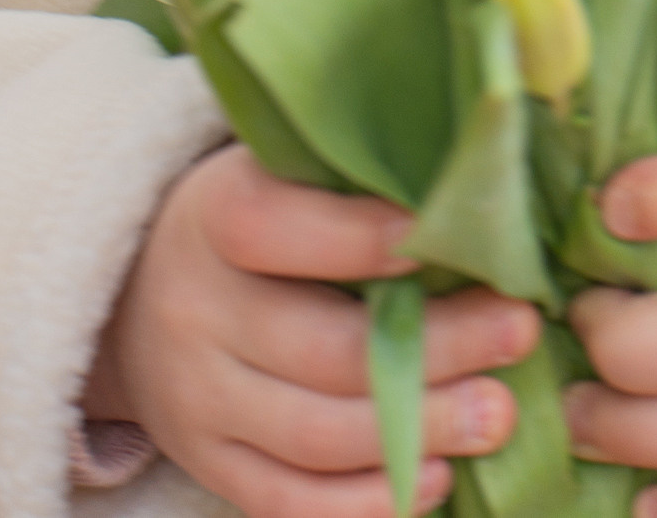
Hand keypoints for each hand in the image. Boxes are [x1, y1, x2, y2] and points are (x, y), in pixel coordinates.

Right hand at [89, 144, 539, 517]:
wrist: (137, 298)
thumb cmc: (249, 221)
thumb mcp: (272, 172)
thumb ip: (348, 174)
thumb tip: (468, 177)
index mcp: (212, 218)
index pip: (273, 229)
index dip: (357, 236)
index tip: (440, 235)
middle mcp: (197, 313)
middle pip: (322, 348)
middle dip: (435, 346)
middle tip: (519, 329)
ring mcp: (200, 401)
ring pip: (317, 435)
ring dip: (420, 431)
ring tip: (497, 414)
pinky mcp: (212, 465)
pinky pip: (289, 503)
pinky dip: (366, 501)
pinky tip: (433, 479)